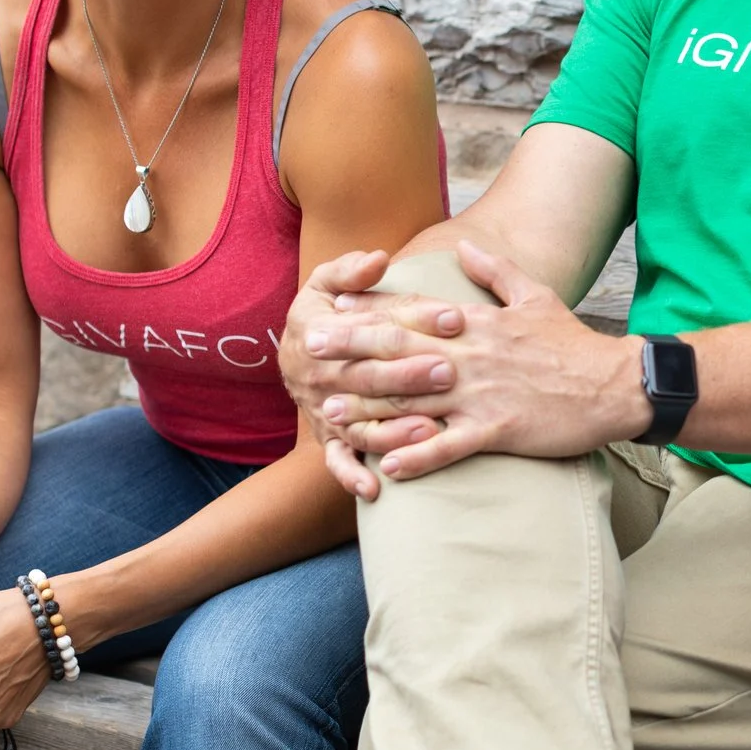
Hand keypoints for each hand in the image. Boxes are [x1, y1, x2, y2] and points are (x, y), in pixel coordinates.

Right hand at [287, 249, 464, 499]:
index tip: (456, 316)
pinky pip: (337, 461)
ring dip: (393, 428)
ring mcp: (324, 409)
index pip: (375, 325)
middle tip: (451, 371)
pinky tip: (376, 490)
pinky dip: (352, 476)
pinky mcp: (327, 438)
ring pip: (359, 422)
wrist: (293, 351)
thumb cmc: (326, 312)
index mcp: (323, 330)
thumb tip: (377, 259)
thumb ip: (351, 270)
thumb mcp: (328, 283)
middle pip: (369, 376)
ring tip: (430, 429)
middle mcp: (322, 374)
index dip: (416, 318)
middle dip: (410, 374)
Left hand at [315, 242, 646, 482]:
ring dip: (370, 409)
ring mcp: (483, 395)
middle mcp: (472, 357)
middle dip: (351, 350)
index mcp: (477, 325)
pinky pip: (451, 446)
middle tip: (310, 350)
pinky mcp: (500, 430)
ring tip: (330, 415)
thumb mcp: (536, 295)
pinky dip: (419, 455)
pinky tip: (389, 466)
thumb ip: (495, 271)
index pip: (414, 314)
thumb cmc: (574, 343)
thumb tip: (463, 249)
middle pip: (401, 352)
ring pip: (415, 402)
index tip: (331, 308)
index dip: (370, 311)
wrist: (615, 384)